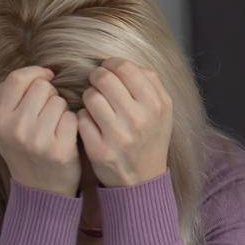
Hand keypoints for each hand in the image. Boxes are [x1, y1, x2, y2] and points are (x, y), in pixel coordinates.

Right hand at [0, 66, 79, 195]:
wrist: (40, 189)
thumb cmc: (24, 150)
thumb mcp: (4, 126)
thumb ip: (9, 97)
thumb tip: (35, 72)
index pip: (17, 79)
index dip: (36, 72)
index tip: (47, 77)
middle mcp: (15, 129)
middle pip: (42, 87)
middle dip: (50, 94)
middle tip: (48, 111)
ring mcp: (37, 140)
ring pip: (60, 101)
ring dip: (62, 110)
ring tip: (54, 126)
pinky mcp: (60, 150)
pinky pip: (72, 118)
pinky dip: (72, 123)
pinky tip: (65, 135)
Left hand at [76, 59, 172, 187]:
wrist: (143, 179)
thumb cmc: (150, 138)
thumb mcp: (163, 111)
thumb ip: (150, 83)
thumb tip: (123, 64)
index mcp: (156, 104)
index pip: (126, 67)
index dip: (111, 64)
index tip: (108, 70)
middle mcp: (139, 118)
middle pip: (104, 78)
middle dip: (97, 78)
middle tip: (97, 84)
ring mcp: (119, 135)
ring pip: (90, 97)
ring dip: (89, 98)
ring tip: (95, 105)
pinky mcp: (100, 149)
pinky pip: (80, 119)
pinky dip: (83, 118)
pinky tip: (91, 123)